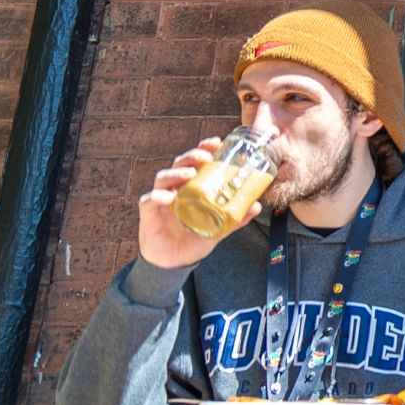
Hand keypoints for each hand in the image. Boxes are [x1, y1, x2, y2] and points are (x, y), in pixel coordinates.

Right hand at [137, 139, 260, 268]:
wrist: (175, 261)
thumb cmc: (194, 238)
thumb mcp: (219, 227)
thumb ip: (236, 217)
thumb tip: (256, 206)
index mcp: (192, 187)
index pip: (196, 162)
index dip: (204, 150)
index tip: (216, 143)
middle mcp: (176, 188)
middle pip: (180, 164)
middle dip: (191, 156)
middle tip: (205, 156)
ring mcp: (161, 199)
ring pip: (163, 178)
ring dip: (176, 173)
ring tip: (189, 174)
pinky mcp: (149, 214)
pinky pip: (148, 201)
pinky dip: (156, 197)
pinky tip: (164, 197)